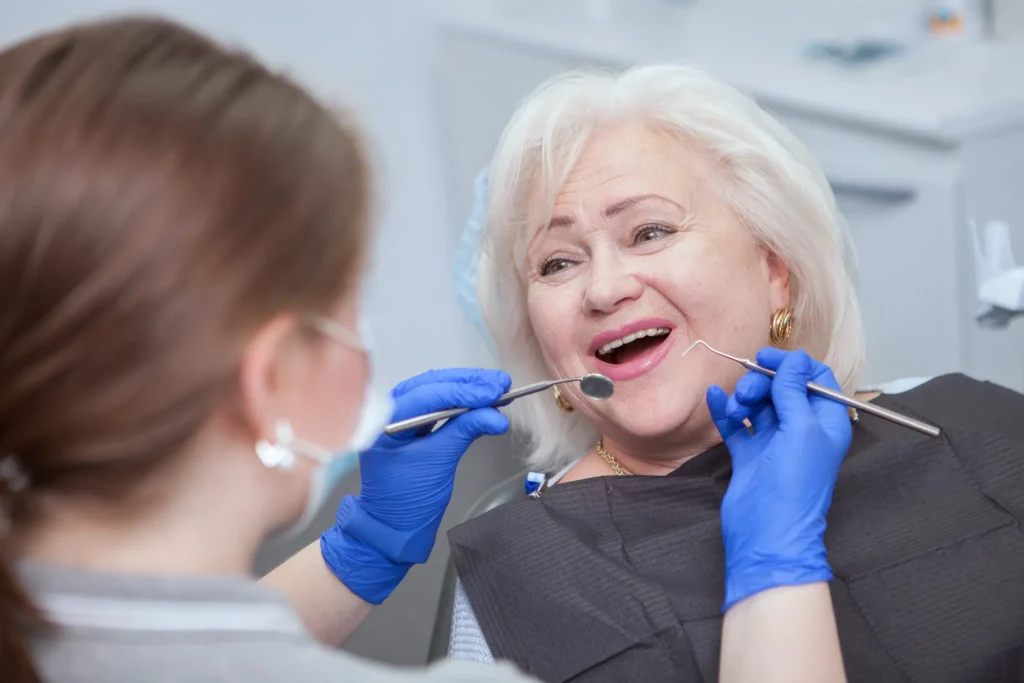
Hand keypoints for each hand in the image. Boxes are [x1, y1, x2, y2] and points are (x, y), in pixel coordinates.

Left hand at [321, 368, 510, 603]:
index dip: (465, 390)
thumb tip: (496, 414)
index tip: (495, 389)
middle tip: (501, 384)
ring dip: (468, 390)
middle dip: (469, 384)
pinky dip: (462, 405)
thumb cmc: (406, 501)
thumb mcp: (438, 462)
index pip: (428, 394)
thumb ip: (464, 431)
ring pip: (436, 393)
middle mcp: (389, 413)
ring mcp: (401, 419)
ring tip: (498, 389)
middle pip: (432, 385)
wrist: (392, 529)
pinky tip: (483, 403)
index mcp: (385, 420)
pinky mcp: (414, 429)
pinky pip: (438, 408)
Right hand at [706, 348, 852, 611]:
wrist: (767, 533)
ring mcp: (774, 443)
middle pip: (781, 389)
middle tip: (746, 394)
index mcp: (826, 422)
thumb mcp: (801, 429)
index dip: (792, 364)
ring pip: (757, 404)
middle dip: (761, 384)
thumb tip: (793, 358)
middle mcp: (802, 430)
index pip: (814, 378)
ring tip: (735, 410)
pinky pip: (736, 424)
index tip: (767, 358)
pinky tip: (713, 399)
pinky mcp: (749, 455)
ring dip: (742, 399)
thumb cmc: (794, 484)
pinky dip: (725, 410)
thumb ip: (794, 390)